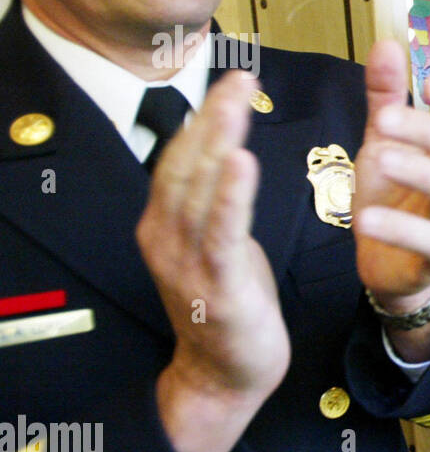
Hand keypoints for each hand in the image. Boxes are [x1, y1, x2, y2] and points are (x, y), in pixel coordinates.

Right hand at [137, 70, 289, 451]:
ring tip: (236, 102)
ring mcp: (186, 262)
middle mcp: (166, 237)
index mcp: (166, 223)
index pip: (181, 157)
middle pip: (186, 164)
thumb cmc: (229, 303)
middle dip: (213, 117)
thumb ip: (218, 201)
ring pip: (199, 190)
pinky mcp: (216, 287)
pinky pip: (222, 232)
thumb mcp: (220, 243)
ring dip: (219, 141)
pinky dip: (230, 195)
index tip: (231, 79)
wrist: (226, 374)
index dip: (205, 117)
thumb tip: (230, 152)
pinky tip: (242, 161)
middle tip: (239, 77)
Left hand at [353, 40, 429, 316]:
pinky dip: (402, 229)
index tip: (429, 82)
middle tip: (385, 121)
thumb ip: (386, 98)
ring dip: (423, 172)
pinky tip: (366, 217)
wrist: (383, 260)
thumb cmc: (391, 195)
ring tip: (379, 160)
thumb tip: (388, 44)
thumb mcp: (382, 142)